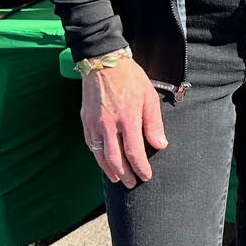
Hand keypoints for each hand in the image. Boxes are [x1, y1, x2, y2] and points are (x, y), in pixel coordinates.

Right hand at [80, 56, 167, 187]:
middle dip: (125, 174)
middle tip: (132, 183)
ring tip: (118, 179)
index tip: (146, 176)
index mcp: (128, 118)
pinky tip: (104, 162)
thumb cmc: (130, 78)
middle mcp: (109, 125)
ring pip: (100, 155)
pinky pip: (90, 145)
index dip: (140, 168)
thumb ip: (154, 123)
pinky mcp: (85, 121)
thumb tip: (160, 145)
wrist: (103, 62)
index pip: (134, 152)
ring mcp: (94, 124)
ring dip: (110, 170)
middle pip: (115, 159)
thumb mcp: (149, 97)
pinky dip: (98, 157)